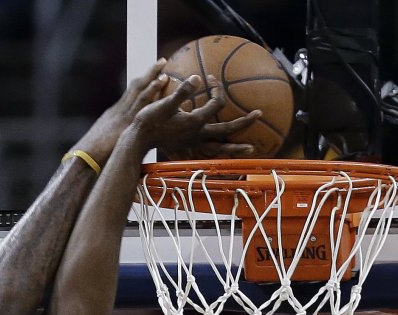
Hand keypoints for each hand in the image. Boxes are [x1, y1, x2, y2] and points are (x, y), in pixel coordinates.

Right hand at [67, 58, 176, 166]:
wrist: (84, 157)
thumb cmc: (92, 158)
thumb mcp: (104, 145)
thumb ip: (114, 141)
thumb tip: (120, 146)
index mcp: (112, 115)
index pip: (129, 96)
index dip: (141, 85)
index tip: (150, 76)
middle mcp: (117, 110)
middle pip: (134, 87)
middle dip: (148, 74)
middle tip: (160, 62)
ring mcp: (122, 113)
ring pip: (139, 90)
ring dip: (152, 76)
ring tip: (163, 66)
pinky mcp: (127, 120)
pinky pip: (142, 101)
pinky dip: (152, 89)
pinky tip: (160, 81)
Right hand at [133, 74, 260, 158]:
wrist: (138, 139)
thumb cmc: (150, 120)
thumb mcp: (165, 103)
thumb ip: (182, 91)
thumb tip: (197, 78)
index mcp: (195, 122)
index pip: (215, 104)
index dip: (217, 89)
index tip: (211, 79)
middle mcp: (197, 135)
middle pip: (226, 131)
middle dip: (243, 123)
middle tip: (259, 114)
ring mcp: (193, 144)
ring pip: (219, 148)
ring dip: (235, 147)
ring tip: (251, 149)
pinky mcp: (188, 149)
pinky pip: (209, 152)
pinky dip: (220, 153)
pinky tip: (224, 152)